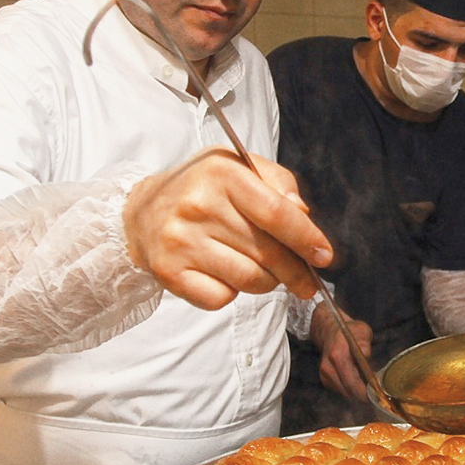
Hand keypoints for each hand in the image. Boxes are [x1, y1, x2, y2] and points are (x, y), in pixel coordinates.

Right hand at [123, 148, 332, 308]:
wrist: (140, 212)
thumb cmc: (201, 189)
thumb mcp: (239, 167)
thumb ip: (277, 182)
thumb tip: (303, 214)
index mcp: (221, 174)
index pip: (275, 212)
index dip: (306, 238)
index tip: (324, 256)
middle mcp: (198, 206)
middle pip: (267, 252)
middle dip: (296, 271)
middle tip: (307, 281)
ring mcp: (181, 242)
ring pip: (249, 279)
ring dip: (267, 283)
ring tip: (264, 274)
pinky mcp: (169, 273)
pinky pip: (221, 298)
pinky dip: (232, 293)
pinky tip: (225, 276)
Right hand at [310, 302, 372, 401]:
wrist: (329, 331)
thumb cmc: (349, 331)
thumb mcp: (361, 330)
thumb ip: (364, 342)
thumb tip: (366, 355)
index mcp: (337, 356)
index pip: (351, 381)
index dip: (364, 392)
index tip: (376, 395)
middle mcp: (328, 368)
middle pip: (347, 391)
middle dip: (362, 396)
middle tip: (377, 396)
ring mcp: (324, 374)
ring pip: (344, 393)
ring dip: (356, 395)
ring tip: (370, 391)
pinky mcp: (324, 379)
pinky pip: (339, 390)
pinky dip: (349, 391)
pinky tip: (359, 386)